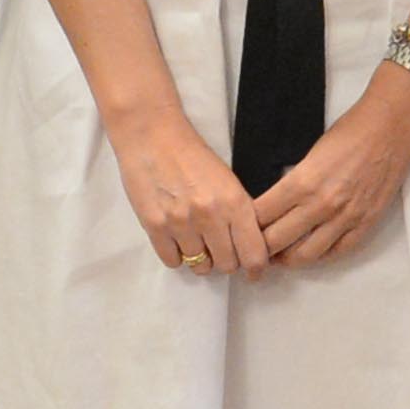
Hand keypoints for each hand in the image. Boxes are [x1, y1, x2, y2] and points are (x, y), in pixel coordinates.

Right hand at [105, 98, 271, 279]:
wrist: (153, 136)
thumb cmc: (192, 155)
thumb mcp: (228, 180)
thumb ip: (240, 212)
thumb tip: (249, 245)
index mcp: (234, 202)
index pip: (254, 254)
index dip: (256, 268)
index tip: (253, 271)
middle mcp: (210, 217)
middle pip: (227, 265)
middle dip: (227, 261)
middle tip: (221, 249)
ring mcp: (181, 224)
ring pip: (200, 266)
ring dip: (202, 259)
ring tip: (197, 241)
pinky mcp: (155, 227)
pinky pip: (173, 261)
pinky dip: (178, 256)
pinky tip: (178, 239)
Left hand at [250, 68, 409, 270]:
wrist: (391, 128)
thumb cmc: (349, 132)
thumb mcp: (309, 153)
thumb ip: (292, 183)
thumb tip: (273, 206)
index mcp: (302, 182)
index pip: (261, 216)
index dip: (245, 225)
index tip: (239, 228)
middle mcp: (321, 205)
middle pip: (276, 241)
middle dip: (259, 247)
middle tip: (250, 248)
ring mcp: (345, 219)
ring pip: (305, 255)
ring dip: (286, 259)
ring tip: (277, 256)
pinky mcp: (366, 224)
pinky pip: (336, 253)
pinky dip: (319, 256)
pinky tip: (309, 252)